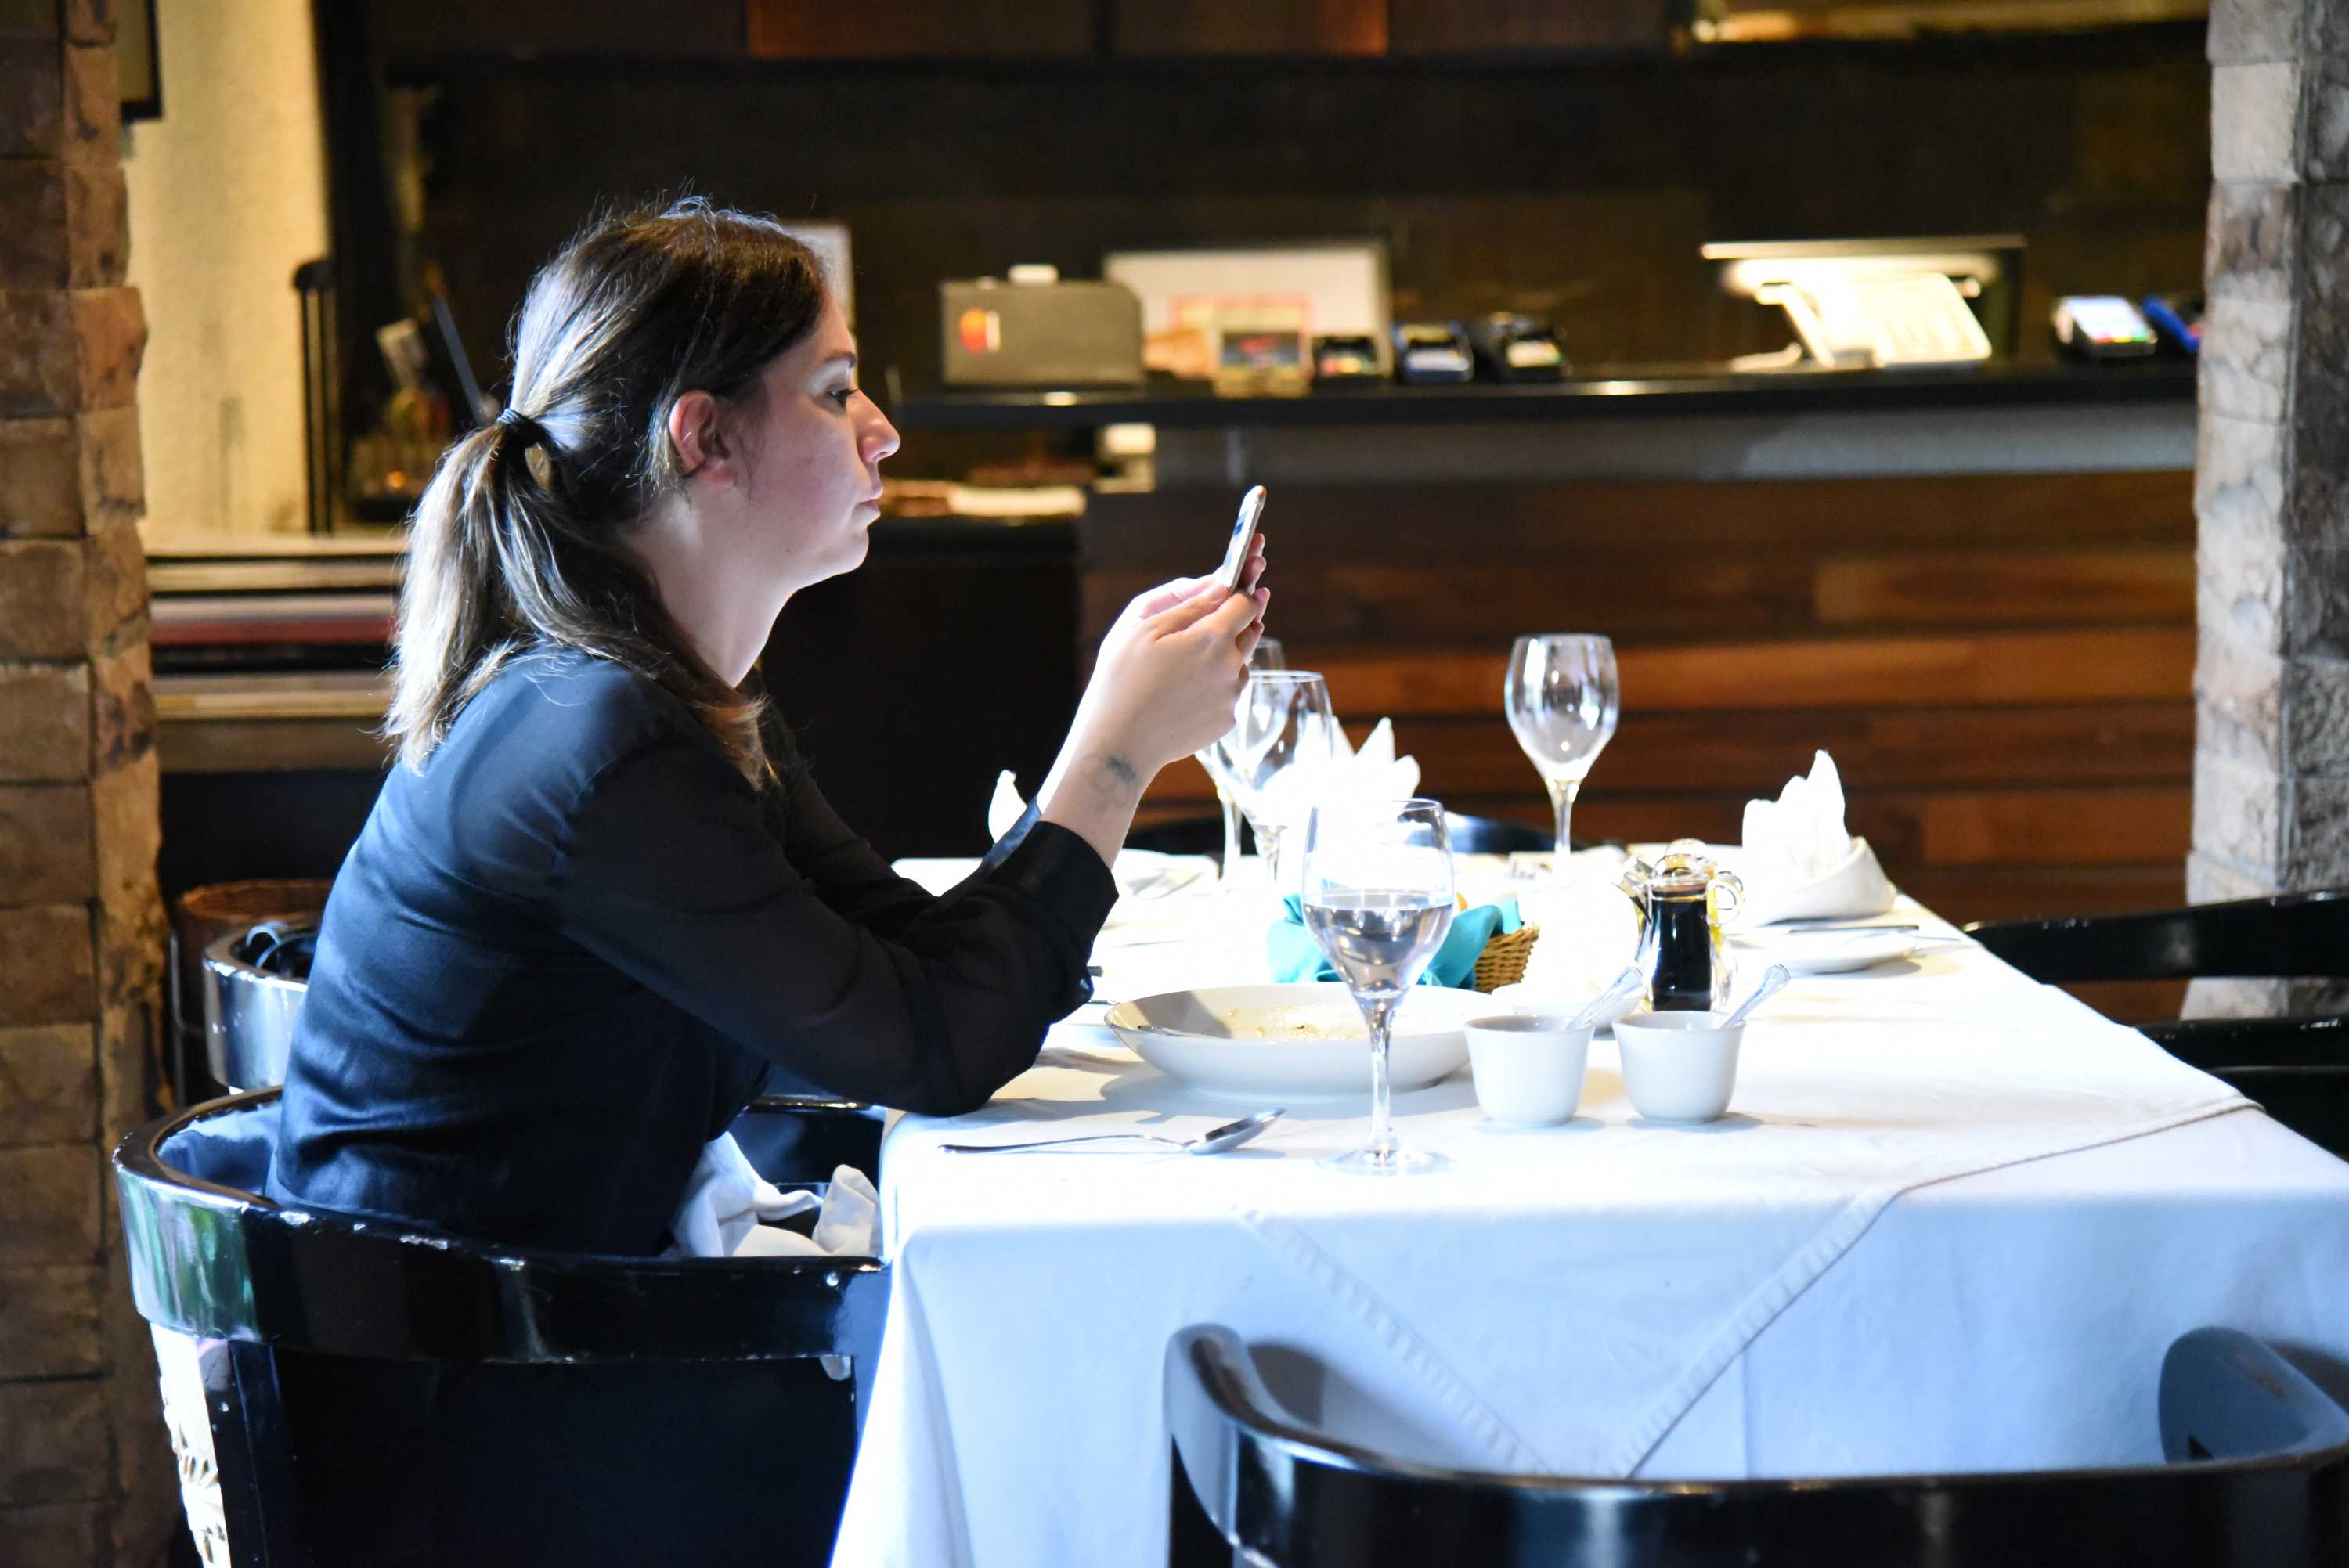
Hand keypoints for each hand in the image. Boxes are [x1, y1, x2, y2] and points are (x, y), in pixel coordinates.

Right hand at [1076, 535, 1268, 775]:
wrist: (1118, 744)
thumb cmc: (1121, 679)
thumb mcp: (1143, 626)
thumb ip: (1187, 600)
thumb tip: (1219, 583)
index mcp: (1211, 638)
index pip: (1245, 600)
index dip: (1245, 582)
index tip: (1250, 568)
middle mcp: (1231, 668)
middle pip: (1250, 629)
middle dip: (1237, 615)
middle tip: (1216, 611)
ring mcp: (1232, 697)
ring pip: (1241, 661)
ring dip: (1225, 651)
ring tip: (1186, 658)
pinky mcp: (1228, 721)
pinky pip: (1230, 690)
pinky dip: (1216, 681)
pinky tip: (1184, 688)